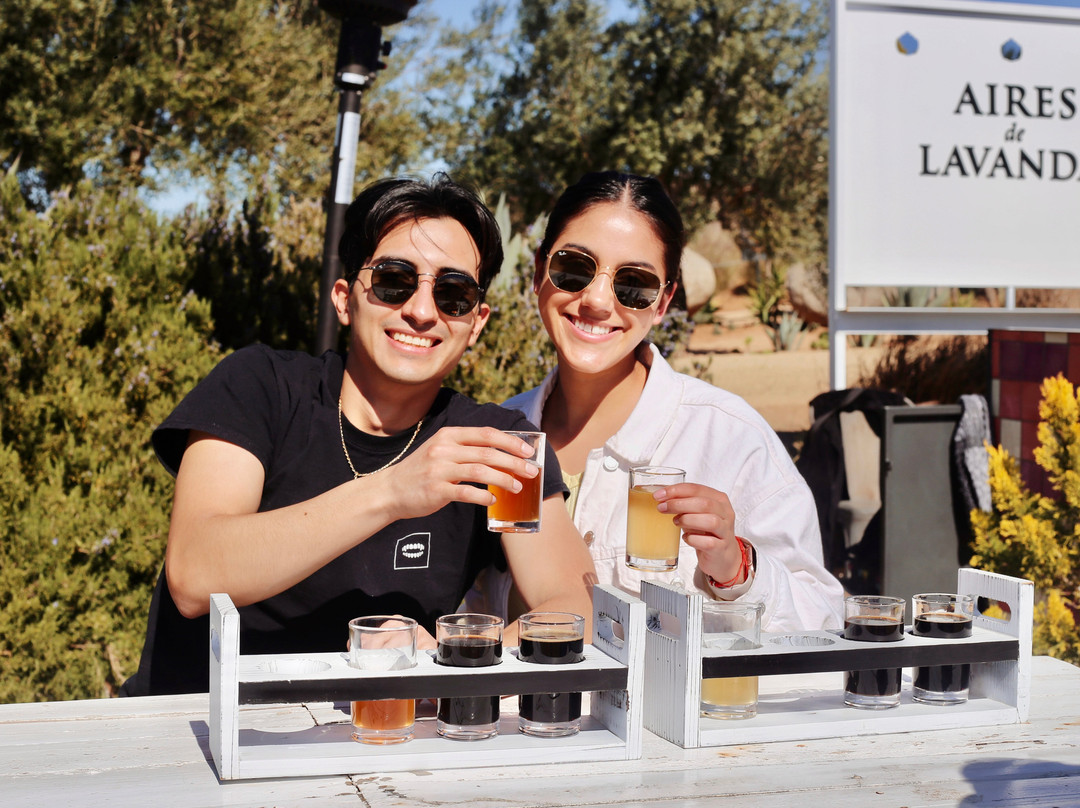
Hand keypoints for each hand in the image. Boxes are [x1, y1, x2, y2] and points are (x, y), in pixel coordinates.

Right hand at [374, 426, 539, 523]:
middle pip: (487, 453)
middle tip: (531, 471)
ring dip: (503, 479)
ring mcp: (439, 470)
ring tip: (517, 487)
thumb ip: (466, 448)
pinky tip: (493, 500)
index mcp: (448, 435)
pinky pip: (466, 493)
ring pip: (480, 471)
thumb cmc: (421, 470)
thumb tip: (502, 453)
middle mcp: (444, 449)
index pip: (486, 434)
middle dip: (514, 462)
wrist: (390, 490)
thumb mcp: (441, 450)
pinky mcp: (435, 490)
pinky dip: (483, 497)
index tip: (528, 451)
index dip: (510, 442)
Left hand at [654, 483, 744, 584]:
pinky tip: (686, 538)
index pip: (697, 489)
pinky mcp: (721, 548)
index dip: (676, 491)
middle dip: (679, 504)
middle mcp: (725, 513)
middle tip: (662, 508)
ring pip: (710, 521)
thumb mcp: (696, 513)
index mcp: (719, 499)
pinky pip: (708, 542)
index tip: (658, 495)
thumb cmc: (706, 531)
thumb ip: (683, 504)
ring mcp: (725, 531)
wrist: (721, 556)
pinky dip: (693, 539)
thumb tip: (661, 498)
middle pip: (704, 503)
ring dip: (688, 520)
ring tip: (675, 522)